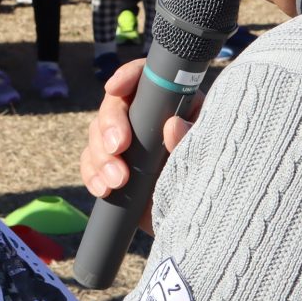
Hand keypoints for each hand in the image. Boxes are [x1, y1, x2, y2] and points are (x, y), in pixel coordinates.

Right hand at [79, 59, 200, 236]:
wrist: (197, 223)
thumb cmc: (210, 181)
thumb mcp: (207, 157)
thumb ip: (192, 140)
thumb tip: (172, 125)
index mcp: (173, 105)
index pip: (145, 79)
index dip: (127, 77)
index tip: (115, 89)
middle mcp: (145, 119)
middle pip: (114, 106)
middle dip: (110, 125)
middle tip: (117, 148)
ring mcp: (127, 143)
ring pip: (97, 135)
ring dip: (101, 157)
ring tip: (117, 182)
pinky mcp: (113, 166)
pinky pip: (90, 163)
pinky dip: (92, 175)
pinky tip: (102, 189)